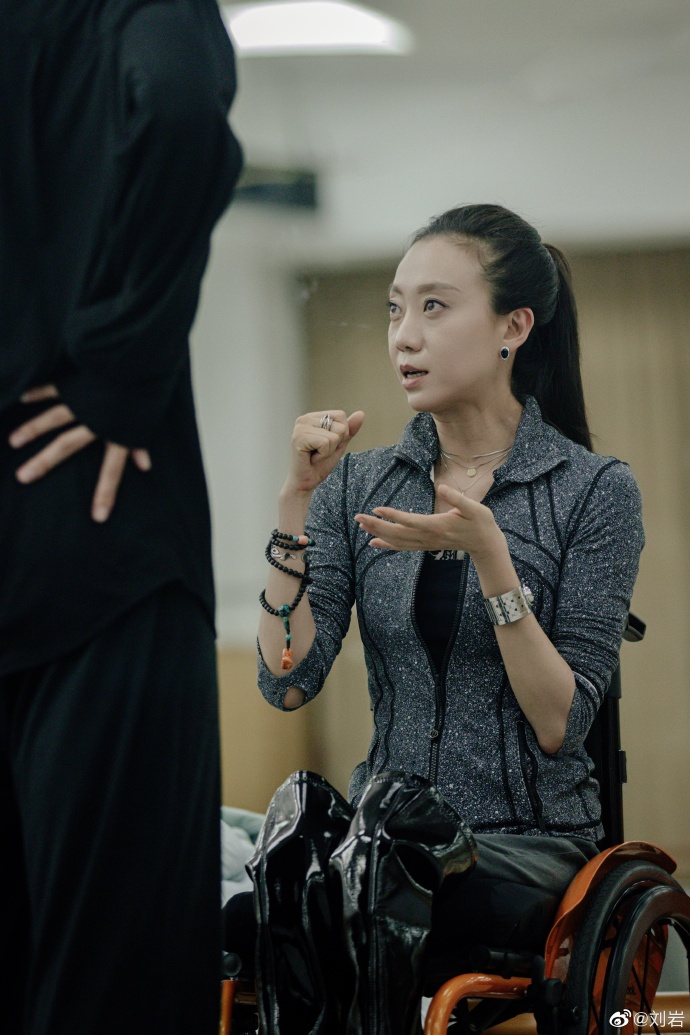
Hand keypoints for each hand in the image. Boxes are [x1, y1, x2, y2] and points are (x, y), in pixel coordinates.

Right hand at [10, 384, 151, 522]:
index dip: (106, 493)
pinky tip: (22, 396)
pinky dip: (37, 392)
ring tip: (14, 441)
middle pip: (66, 446)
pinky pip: (53, 389)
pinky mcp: (77, 384)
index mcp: (116, 434)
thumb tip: (145, 466)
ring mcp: (83, 403)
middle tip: (23, 476)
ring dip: (32, 430)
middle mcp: (95, 422)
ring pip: (53, 419)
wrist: (140, 360)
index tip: (98, 517)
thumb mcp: (146, 422)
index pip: (112, 470)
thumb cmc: (146, 392)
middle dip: (44, 463)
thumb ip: (139, 445)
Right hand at [283, 409, 364, 495]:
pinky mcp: (299, 438)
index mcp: (313, 417)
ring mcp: (300, 427)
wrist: (306, 483)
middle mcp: (304, 419)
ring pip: (334, 435)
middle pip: (340, 425)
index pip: (340, 415)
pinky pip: (326, 443)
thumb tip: (361, 413)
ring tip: (315, 455)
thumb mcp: (339, 445)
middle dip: (335, 443)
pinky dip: (323, 454)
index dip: (340, 434)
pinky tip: (312, 458)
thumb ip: (349, 429)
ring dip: (329, 450)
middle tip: (319, 452)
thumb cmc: (319, 464)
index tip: (325, 445)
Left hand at [355, 484, 502, 559]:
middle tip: (358, 517)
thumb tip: (442, 487)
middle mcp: (428, 537)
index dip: (393, 516)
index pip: (410, 521)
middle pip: (398, 533)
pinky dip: (387, 545)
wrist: (485, 544)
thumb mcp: (474, 507)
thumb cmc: (480, 523)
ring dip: (378, 533)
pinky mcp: (425, 545)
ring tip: (361, 526)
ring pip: (397, 541)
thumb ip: (457, 498)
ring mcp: (426, 543)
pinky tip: (373, 542)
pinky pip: (402, 547)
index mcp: (438, 526)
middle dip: (376, 525)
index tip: (377, 509)